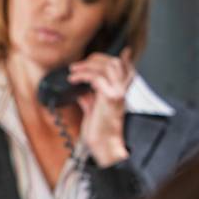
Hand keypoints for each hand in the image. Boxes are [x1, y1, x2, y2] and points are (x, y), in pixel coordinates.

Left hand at [70, 47, 132, 166]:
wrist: (104, 144)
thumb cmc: (99, 130)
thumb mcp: (92, 107)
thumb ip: (89, 94)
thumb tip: (79, 86)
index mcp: (120, 91)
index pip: (125, 67)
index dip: (120, 58)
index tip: (109, 53)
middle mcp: (122, 90)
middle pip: (115, 62)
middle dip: (95, 59)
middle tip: (78, 65)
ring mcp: (118, 93)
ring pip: (107, 66)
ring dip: (87, 66)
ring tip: (73, 70)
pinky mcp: (110, 98)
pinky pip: (97, 78)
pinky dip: (83, 75)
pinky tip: (73, 79)